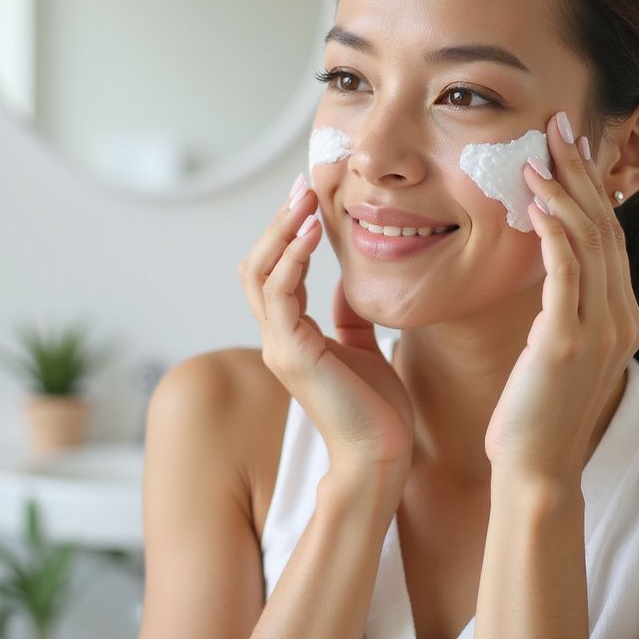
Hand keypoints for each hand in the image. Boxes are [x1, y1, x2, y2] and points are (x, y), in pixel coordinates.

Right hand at [238, 180, 414, 481]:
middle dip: (278, 222)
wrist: (382, 453)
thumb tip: (343, 286)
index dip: (287, 233)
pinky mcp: (291, 354)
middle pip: (257, 266)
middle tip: (302, 185)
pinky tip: (313, 232)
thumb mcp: (362, 347)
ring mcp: (279, 346)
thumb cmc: (376, 407)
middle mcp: (277, 338)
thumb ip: (346, 317)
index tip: (309, 197)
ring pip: (260, 273)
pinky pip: (280, 293)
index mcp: (292, 336)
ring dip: (282, 231)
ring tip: (306, 198)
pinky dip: (292, 257)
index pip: (275, 273)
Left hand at [483, 114, 638, 484]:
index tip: (572, 149)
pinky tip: (537, 202)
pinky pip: (565, 273)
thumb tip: (549, 276)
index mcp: (621, 318)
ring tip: (541, 151)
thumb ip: (565, 312)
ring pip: (589, 242)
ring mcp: (599, 330)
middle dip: (582, 173)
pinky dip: (553, 232)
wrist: (537, 472)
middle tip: (561, 126)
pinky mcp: (566, 342)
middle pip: (605, 228)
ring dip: (564, 191)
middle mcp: (620, 317)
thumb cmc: (538, 415)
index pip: (609, 238)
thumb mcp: (559, 354)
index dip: (592, 189)